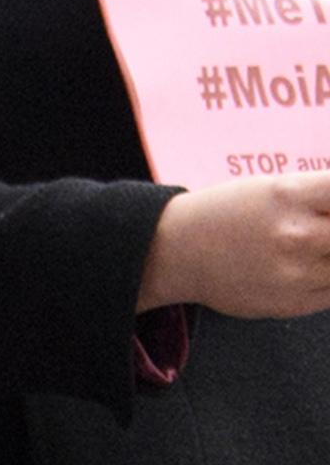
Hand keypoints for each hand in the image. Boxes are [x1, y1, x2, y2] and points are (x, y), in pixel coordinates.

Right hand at [139, 172, 329, 317]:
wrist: (178, 252)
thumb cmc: (225, 213)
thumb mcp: (268, 189)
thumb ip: (319, 197)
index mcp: (289, 195)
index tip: (329, 205)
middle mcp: (298, 234)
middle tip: (319, 227)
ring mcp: (300, 272)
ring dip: (328, 253)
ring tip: (307, 245)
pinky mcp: (299, 302)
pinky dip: (327, 276)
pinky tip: (304, 266)